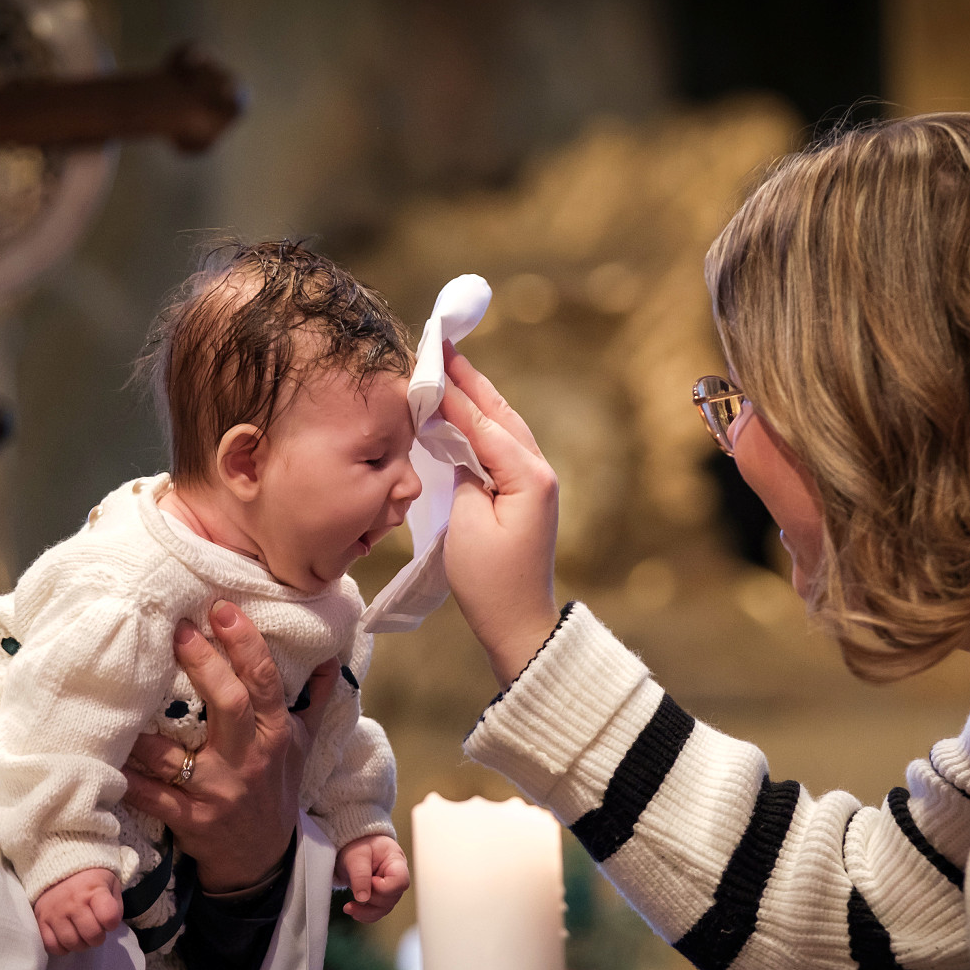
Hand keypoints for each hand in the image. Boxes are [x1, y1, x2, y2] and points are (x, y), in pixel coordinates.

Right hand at [33, 867, 122, 955]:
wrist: (59, 866)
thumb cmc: (90, 880)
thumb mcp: (110, 884)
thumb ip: (115, 906)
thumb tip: (110, 927)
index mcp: (94, 890)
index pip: (109, 918)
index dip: (112, 923)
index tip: (108, 920)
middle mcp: (73, 902)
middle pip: (92, 935)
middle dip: (98, 937)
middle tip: (95, 930)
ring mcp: (55, 912)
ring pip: (72, 943)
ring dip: (80, 944)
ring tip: (81, 934)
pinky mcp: (40, 919)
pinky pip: (51, 945)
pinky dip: (62, 947)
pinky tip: (66, 938)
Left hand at [121, 601, 337, 892]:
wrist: (262, 859)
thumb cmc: (276, 789)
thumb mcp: (303, 744)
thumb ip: (314, 698)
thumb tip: (328, 653)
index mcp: (276, 735)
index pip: (265, 682)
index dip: (246, 644)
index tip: (223, 609)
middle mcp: (250, 760)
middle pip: (229, 704)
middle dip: (204, 663)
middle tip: (178, 627)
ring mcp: (218, 791)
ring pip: (178, 754)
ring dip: (146, 729)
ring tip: (121, 692)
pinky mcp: (190, 819)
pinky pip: (153, 796)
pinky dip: (129, 779)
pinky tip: (106, 757)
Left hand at [337, 834, 409, 922]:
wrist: (352, 846)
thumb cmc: (358, 845)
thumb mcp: (356, 856)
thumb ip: (360, 875)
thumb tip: (363, 899)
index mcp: (396, 862)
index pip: (400, 881)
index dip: (385, 887)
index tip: (371, 880)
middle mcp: (396, 878)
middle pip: (392, 898)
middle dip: (372, 898)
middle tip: (356, 888)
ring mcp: (389, 889)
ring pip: (384, 908)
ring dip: (366, 911)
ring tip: (348, 907)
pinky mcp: (379, 897)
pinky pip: (376, 912)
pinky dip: (364, 914)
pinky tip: (352, 910)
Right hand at [437, 341, 560, 685]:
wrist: (518, 623)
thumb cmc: (489, 582)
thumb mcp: (467, 524)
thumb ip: (466, 474)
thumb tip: (462, 449)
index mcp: (526, 475)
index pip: (484, 422)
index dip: (455, 391)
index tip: (432, 359)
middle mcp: (537, 471)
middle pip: (501, 413)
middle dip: (471, 380)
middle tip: (443, 346)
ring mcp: (535, 482)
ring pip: (504, 426)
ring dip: (478, 398)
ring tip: (450, 369)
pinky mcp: (524, 495)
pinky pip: (502, 446)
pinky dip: (482, 424)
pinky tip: (465, 414)